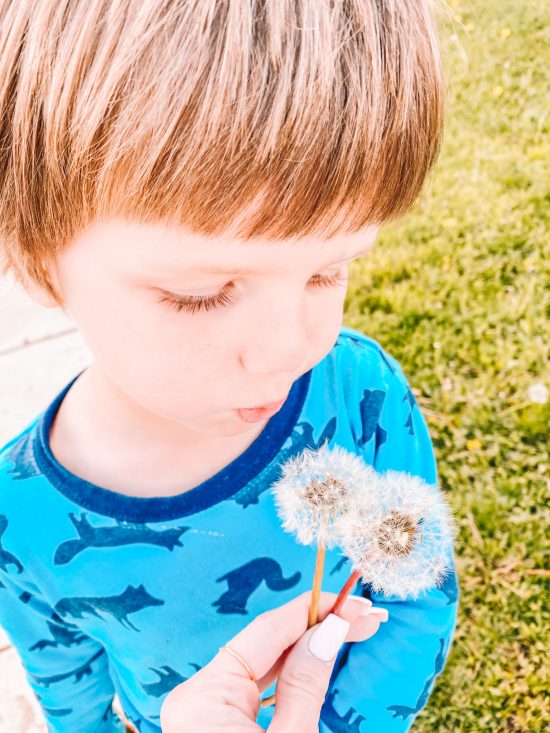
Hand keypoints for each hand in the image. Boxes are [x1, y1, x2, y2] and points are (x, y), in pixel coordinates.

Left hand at [160, 590, 387, 731]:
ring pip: (262, 668)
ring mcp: (204, 714)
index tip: (355, 602)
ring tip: (353, 632)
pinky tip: (319, 661)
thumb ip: (305, 683)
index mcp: (204, 695)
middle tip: (368, 617)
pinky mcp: (217, 729)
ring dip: (307, 650)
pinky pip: (256, 693)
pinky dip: (289, 679)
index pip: (264, 633)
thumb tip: (330, 628)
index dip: (312, 612)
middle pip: (264, 647)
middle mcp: (197, 696)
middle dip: (317, 629)